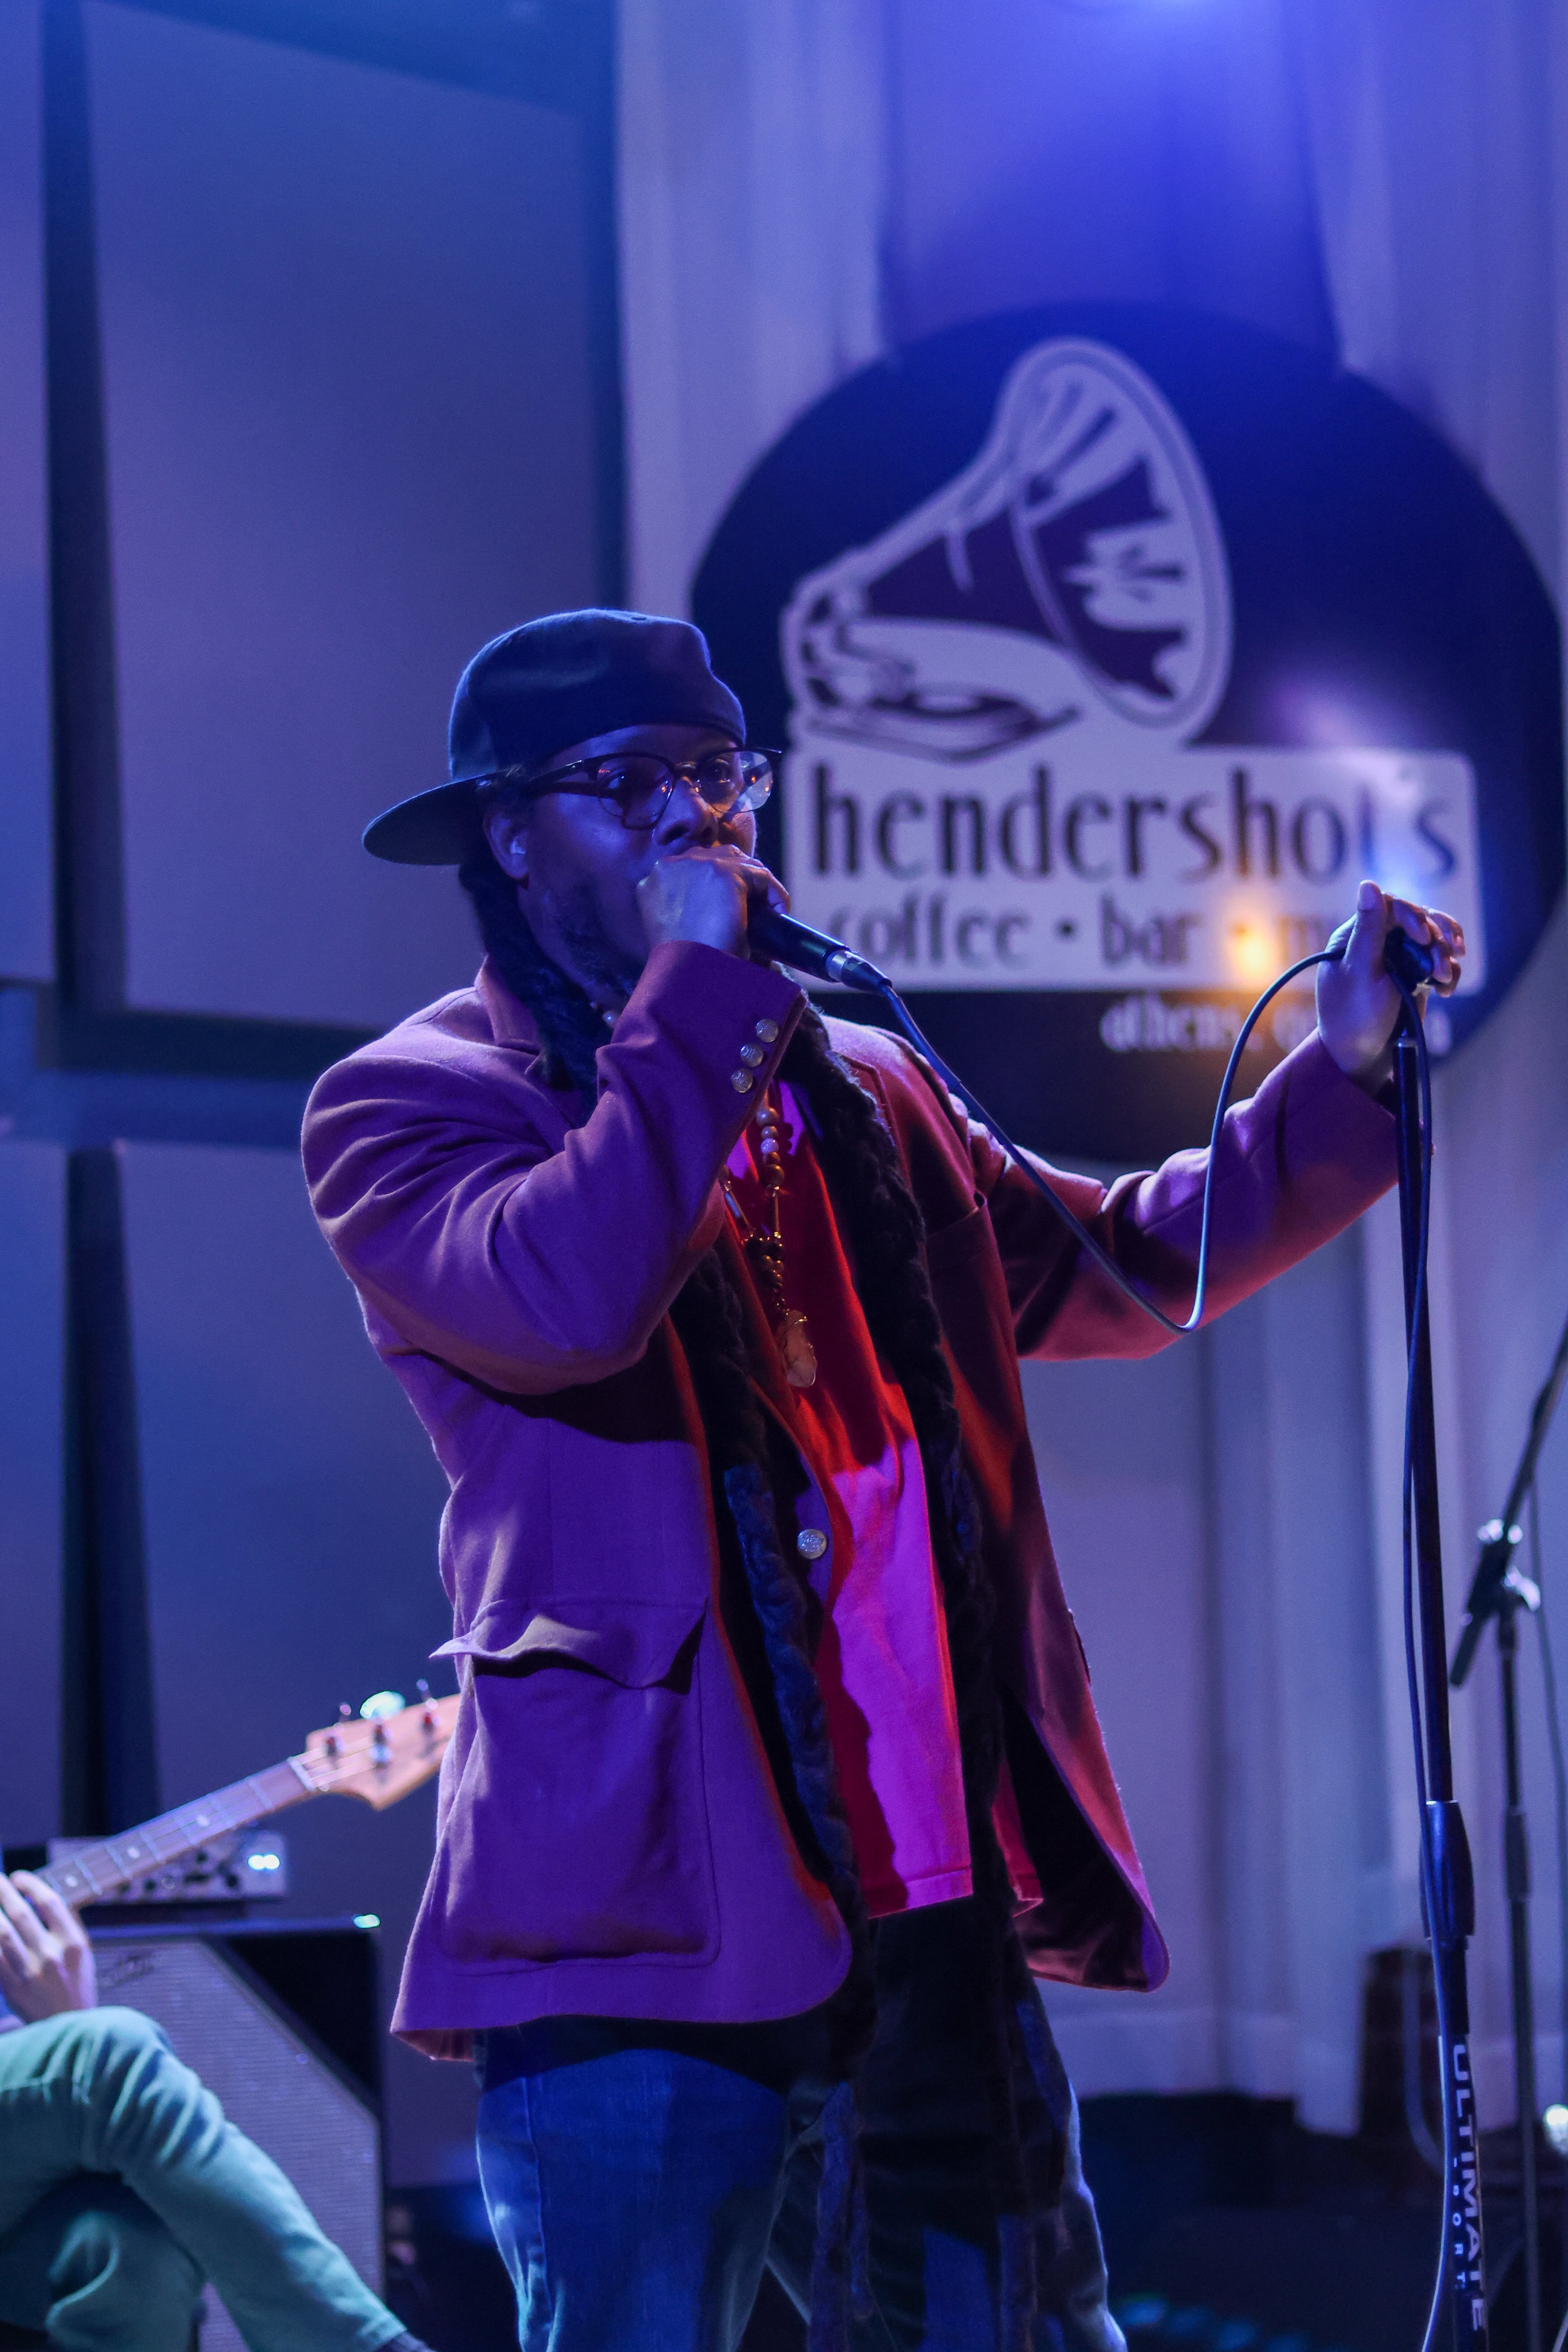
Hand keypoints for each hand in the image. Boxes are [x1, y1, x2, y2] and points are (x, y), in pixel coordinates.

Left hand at [0, 1872, 96, 2018]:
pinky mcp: (12, 1988)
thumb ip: (66, 1926)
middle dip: (3, 1891)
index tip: (19, 1876)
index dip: (31, 1885)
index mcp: (73, 1942)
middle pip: (21, 1913)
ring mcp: (30, 1972)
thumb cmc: (77, 1988)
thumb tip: (43, 1898)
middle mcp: (52, 1954)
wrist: (69, 2026)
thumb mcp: (82, 1953)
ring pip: (2, 1934)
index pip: (50, 1902)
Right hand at [636, 847, 787, 958]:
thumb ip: (684, 913)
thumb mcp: (673, 934)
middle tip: (754, 903)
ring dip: (756, 883)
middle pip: (714, 857)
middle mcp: (670, 867)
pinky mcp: (725, 875)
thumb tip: (714, 909)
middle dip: (737, 875)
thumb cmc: (681, 968)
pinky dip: (774, 892)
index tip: (731, 903)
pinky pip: (760, 876)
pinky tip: (780, 912)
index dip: (714, 882)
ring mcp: (696, 866)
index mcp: (652, 883)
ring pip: (739, 862)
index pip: (690, 867)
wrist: (688, 979)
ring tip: (768, 910)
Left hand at [1316, 879, 1464, 1090]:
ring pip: (1434, 939)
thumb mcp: (1361, 973)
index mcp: (1355, 936)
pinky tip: (1446, 990)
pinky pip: (1440, 961)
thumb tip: (1369, 884)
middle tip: (1442, 965)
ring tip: (1445, 979)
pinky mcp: (1415, 975)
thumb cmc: (1354, 1017)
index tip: (1424, 937)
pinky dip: (1449, 972)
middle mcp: (1377, 942)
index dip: (1412, 916)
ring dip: (1446, 955)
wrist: (1363, 1058)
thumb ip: (1369, 930)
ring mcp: (1398, 958)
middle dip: (1436, 939)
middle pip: (1419, 919)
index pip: (1390, 906)